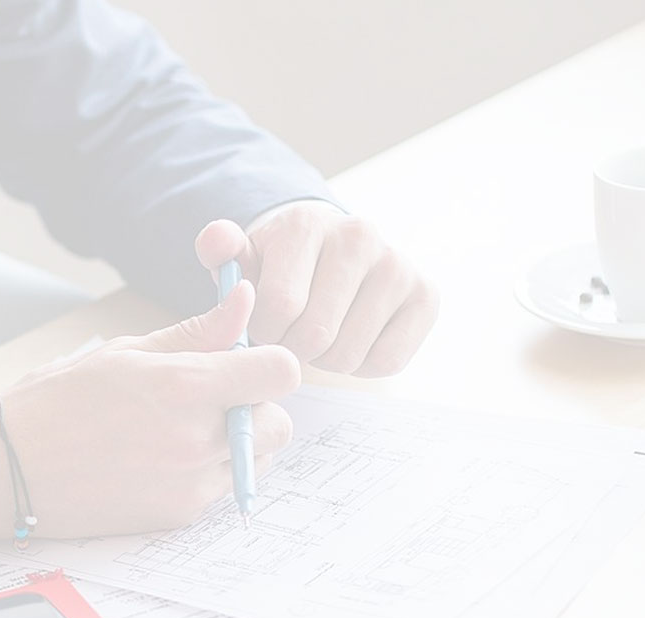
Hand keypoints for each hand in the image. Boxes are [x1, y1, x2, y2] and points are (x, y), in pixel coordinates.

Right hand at [0, 282, 298, 542]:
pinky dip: (206, 472)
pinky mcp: (177, 516)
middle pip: (280, 424)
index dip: (270, 363)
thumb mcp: (126, 353)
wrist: (6, 470)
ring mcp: (189, 485)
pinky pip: (221, 489)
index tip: (246, 362)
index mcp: (184, 387)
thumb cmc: (56, 402)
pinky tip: (160, 458)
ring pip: (256, 461)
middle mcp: (195, 440)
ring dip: (237, 442)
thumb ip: (197, 332)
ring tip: (182, 428)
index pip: (281, 372)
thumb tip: (244, 299)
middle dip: (257, 407)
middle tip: (214, 398)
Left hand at [195, 202, 437, 376]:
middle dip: (294, 348)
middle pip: (315, 335)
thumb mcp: (243, 257)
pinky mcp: (427, 295)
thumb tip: (217, 239)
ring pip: (348, 354)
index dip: (264, 331)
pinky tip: (353, 338)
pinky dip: (363, 365)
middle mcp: (360, 235)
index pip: (279, 306)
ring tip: (322, 333)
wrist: (331, 252)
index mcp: (307, 224)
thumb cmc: (279, 267)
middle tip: (293, 333)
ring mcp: (398, 265)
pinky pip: (386, 362)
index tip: (266, 322)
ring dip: (326, 359)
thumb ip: (219, 248)